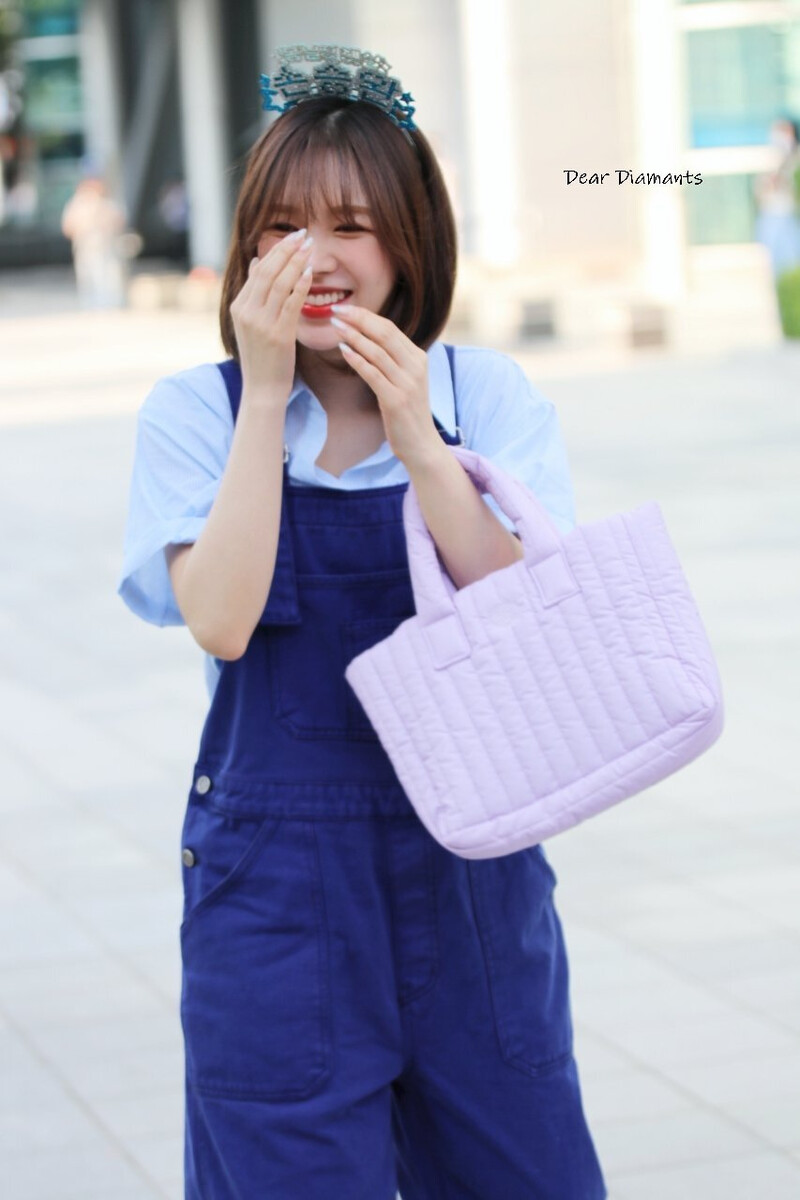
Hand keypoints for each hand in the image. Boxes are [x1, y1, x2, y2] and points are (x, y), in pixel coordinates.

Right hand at [229, 230, 313, 401]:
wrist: (262, 388)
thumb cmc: (262, 356)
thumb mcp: (251, 321)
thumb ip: (254, 291)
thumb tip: (258, 261)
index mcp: (239, 307)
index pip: (259, 270)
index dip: (277, 250)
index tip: (293, 237)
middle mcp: (246, 312)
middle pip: (268, 272)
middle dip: (287, 250)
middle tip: (304, 234)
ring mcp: (261, 323)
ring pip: (279, 284)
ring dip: (297, 262)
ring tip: (311, 247)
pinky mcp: (278, 335)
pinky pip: (291, 304)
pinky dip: (300, 285)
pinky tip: (310, 272)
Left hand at [330, 305, 444, 468]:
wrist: (421, 444)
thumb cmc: (408, 412)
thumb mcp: (406, 380)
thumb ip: (392, 360)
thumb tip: (367, 339)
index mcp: (418, 358)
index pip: (390, 328)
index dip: (366, 315)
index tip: (345, 308)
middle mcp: (415, 366)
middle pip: (384, 333)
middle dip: (358, 319)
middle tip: (336, 310)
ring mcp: (407, 383)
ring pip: (377, 351)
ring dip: (354, 336)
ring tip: (335, 326)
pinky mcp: (396, 400)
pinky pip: (373, 374)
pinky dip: (357, 359)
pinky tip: (343, 350)